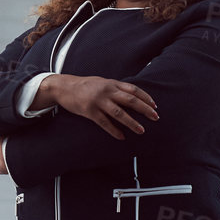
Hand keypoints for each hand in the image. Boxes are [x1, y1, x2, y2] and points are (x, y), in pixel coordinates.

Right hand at [37, 74, 158, 138]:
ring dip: (132, 122)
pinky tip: (121, 137)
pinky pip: (104, 123)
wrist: (64, 87)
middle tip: (155, 117)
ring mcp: (98, 101)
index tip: (155, 106)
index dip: (145, 98)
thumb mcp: (102, 82)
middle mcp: (107, 91)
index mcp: (111, 83)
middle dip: (144, 109)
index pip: (133, 90)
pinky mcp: (89, 111)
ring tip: (141, 130)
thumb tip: (131, 95)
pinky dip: (114, 130)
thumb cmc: (85, 86)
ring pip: (119, 113)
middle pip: (130, 100)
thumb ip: (116, 88)